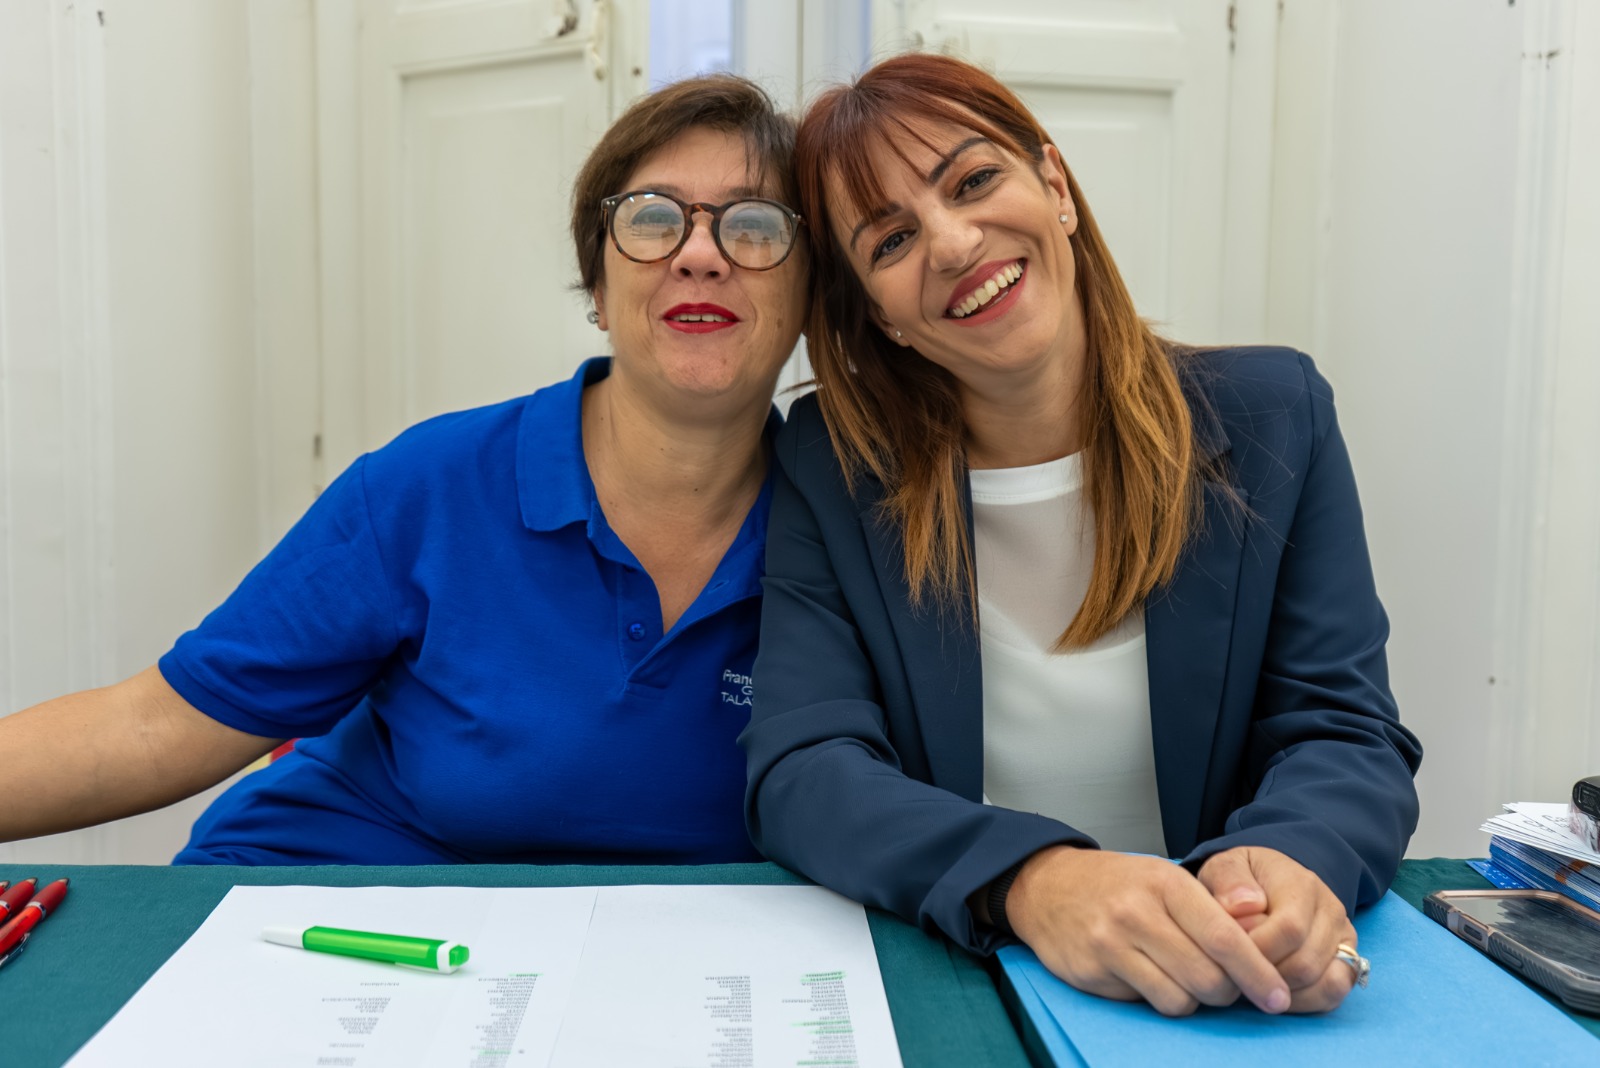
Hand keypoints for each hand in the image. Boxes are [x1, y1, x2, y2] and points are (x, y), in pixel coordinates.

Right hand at [1005, 846, 1291, 1016]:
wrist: (1047, 886)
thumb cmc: (1118, 884)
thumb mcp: (1164, 877)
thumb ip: (1208, 910)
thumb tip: (1260, 949)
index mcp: (1164, 884)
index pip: (1224, 938)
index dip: (1258, 973)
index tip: (1278, 995)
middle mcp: (1136, 913)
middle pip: (1207, 977)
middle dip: (1228, 992)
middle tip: (1226, 987)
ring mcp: (1110, 944)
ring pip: (1178, 999)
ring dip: (1192, 999)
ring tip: (1184, 979)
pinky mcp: (1092, 972)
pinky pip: (1145, 1002)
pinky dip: (1157, 997)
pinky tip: (1149, 976)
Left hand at [1197, 846, 1357, 1012]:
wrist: (1266, 882)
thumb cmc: (1241, 880)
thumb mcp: (1224, 867)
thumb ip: (1227, 881)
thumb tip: (1241, 906)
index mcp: (1302, 884)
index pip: (1289, 929)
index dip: (1256, 951)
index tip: (1227, 953)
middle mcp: (1331, 910)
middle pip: (1305, 964)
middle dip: (1265, 976)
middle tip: (1236, 971)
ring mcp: (1343, 937)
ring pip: (1322, 983)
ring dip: (1282, 990)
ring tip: (1252, 978)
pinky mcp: (1348, 960)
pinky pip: (1334, 993)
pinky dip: (1304, 1001)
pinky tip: (1275, 990)